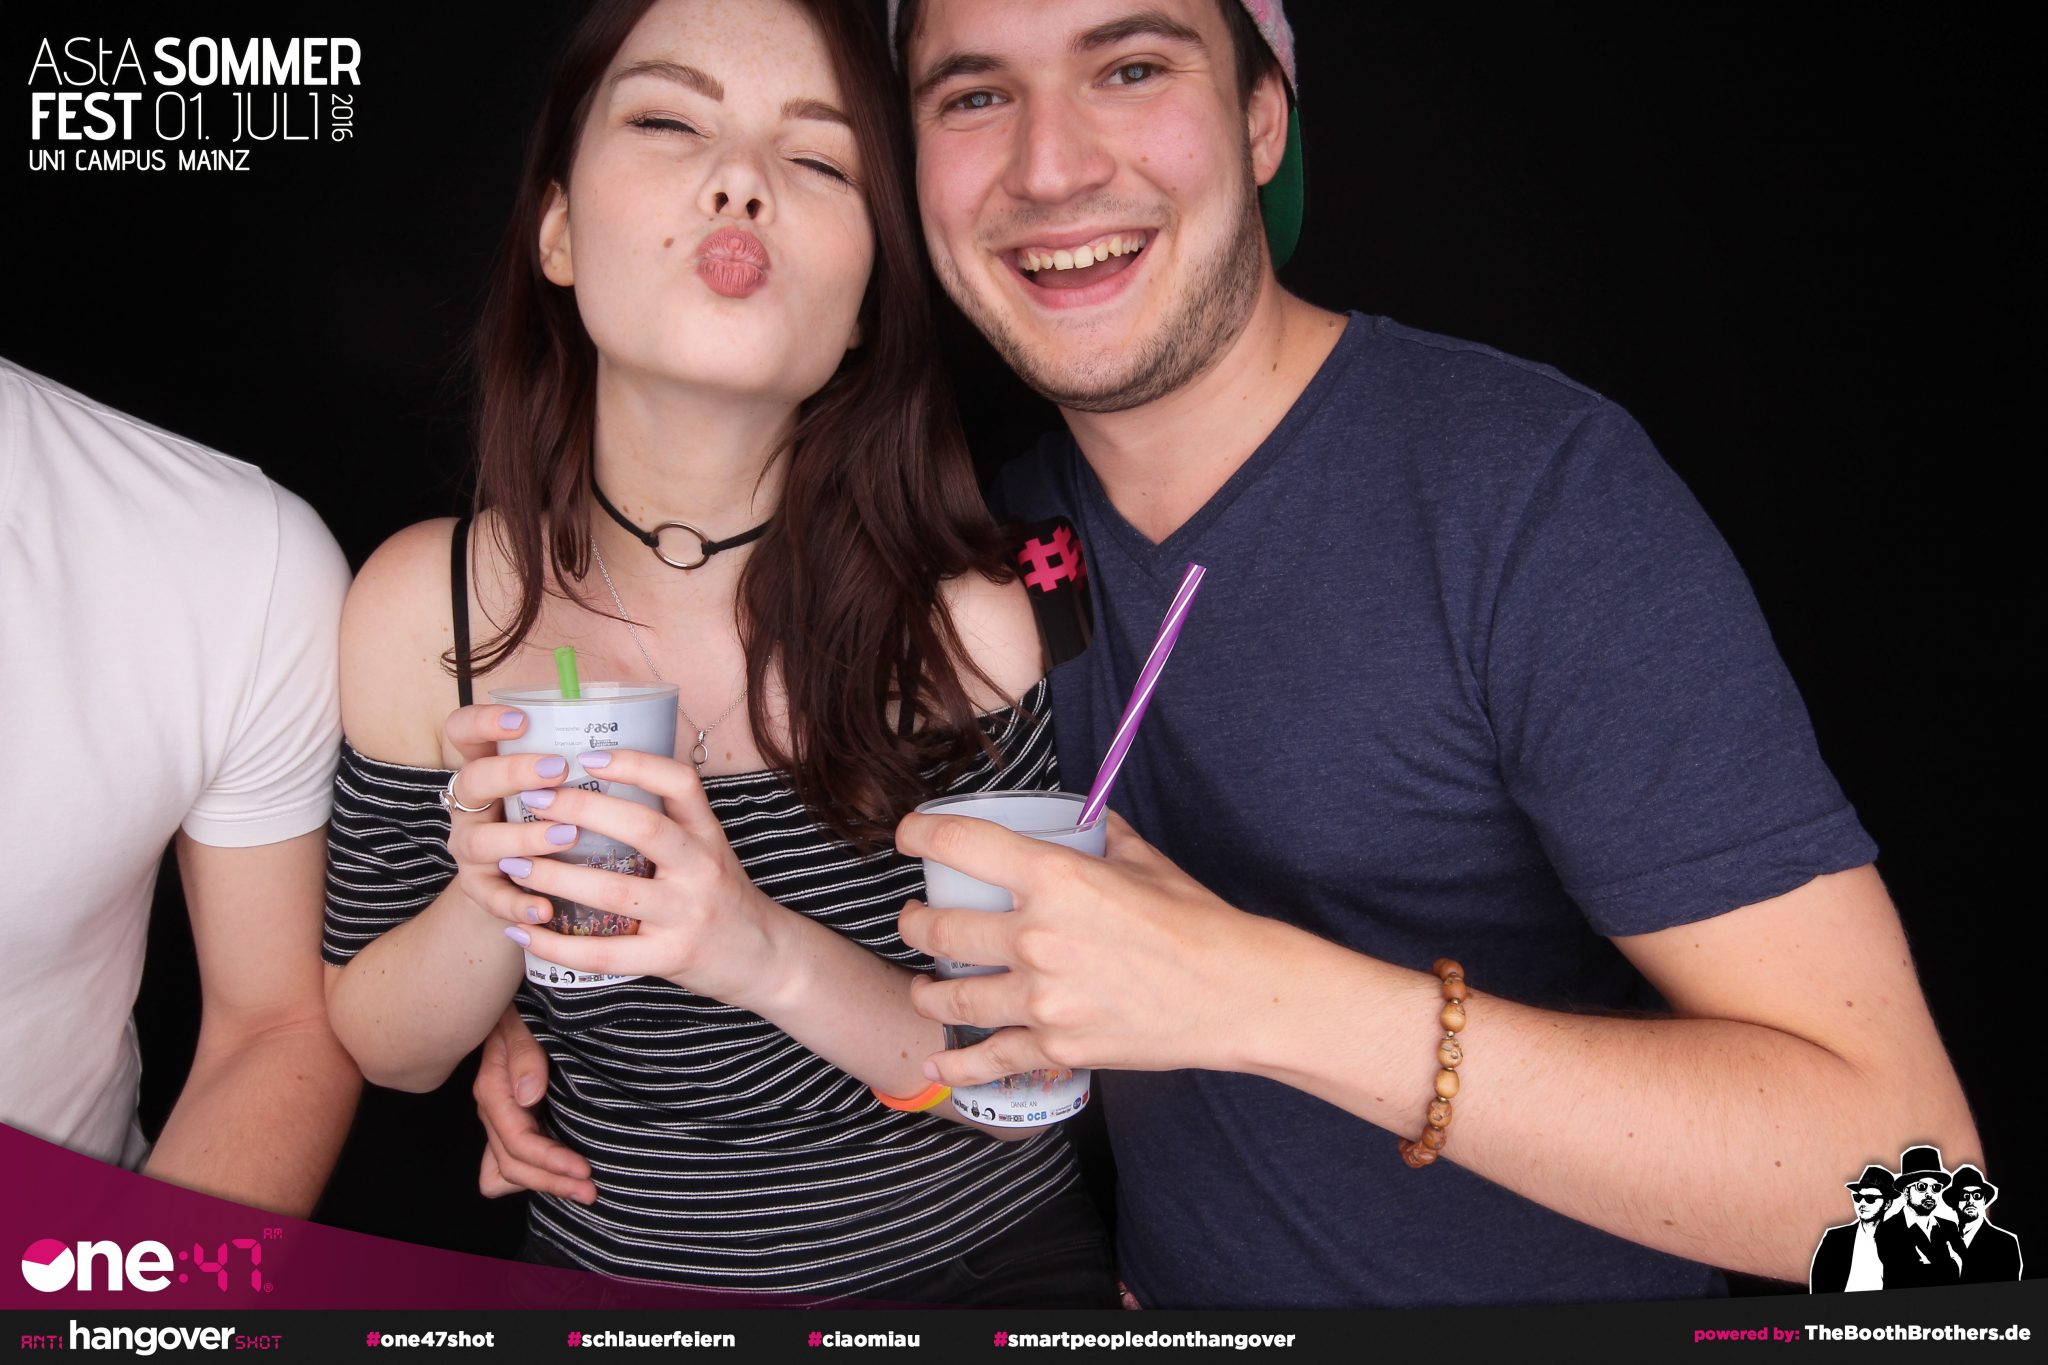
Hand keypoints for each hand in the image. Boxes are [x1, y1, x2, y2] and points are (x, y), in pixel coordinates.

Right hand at [439, 703, 579, 929]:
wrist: (516, 889)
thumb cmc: (550, 822)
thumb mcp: (554, 788)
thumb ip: (578, 763)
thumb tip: (641, 727)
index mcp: (487, 769)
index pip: (463, 731)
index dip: (483, 721)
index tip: (523, 719)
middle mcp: (472, 807)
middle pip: (473, 781)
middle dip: (514, 772)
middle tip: (559, 770)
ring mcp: (471, 850)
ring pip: (482, 841)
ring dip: (524, 837)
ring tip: (566, 836)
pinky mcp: (481, 892)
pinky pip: (494, 898)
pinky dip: (519, 903)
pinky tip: (545, 909)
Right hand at [473, 1005, 594, 1203]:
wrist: (513, 998)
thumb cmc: (522, 1007)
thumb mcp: (521, 1021)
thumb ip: (523, 1055)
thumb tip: (528, 1096)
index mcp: (494, 1090)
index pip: (518, 1142)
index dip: (549, 1161)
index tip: (584, 1170)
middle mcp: (493, 1109)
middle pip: (513, 1164)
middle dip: (552, 1181)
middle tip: (590, 1193)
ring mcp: (499, 1117)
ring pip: (507, 1169)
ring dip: (542, 1183)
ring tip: (579, 1192)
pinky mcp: (511, 1118)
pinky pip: (503, 1161)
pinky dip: (526, 1175)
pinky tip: (550, 1181)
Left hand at [497, 748, 779, 1006]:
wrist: (766, 959)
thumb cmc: (723, 898)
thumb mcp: (708, 850)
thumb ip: (667, 825)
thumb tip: (596, 789)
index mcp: (707, 835)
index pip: (680, 783)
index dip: (635, 764)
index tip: (588, 755)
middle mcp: (701, 868)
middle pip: (643, 828)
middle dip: (581, 810)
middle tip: (533, 801)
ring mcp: (686, 914)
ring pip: (613, 892)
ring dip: (554, 875)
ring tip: (512, 863)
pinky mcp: (670, 957)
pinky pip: (603, 953)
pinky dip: (556, 943)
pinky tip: (522, 931)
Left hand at [894, 810, 1278, 1086]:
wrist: (1236, 993)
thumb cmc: (1196, 922)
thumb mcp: (1144, 861)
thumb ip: (1101, 838)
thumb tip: (1083, 822)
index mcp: (1056, 878)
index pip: (960, 844)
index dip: (919, 835)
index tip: (908, 837)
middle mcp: (1036, 937)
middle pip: (936, 927)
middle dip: (914, 922)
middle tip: (915, 919)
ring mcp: (1041, 999)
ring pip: (949, 996)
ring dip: (926, 989)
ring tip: (925, 985)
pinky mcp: (1056, 1047)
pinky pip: (988, 1058)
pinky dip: (957, 1063)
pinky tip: (937, 1059)